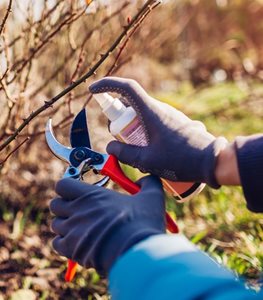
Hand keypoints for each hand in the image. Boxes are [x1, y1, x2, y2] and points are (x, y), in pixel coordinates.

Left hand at [49, 175, 165, 274]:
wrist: (136, 253)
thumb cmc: (142, 223)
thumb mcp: (152, 197)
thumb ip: (149, 182)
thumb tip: (147, 179)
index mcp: (92, 195)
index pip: (62, 185)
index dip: (67, 187)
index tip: (76, 191)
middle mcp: (78, 210)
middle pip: (55, 204)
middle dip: (64, 206)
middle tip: (79, 210)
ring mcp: (72, 230)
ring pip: (56, 224)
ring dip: (65, 225)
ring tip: (81, 228)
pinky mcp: (72, 249)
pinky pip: (57, 243)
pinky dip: (64, 243)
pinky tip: (79, 243)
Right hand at [90, 77, 227, 187]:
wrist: (212, 161)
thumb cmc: (180, 160)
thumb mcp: (147, 161)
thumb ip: (124, 154)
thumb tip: (110, 147)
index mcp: (151, 112)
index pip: (126, 88)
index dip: (107, 85)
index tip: (93, 90)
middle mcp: (160, 108)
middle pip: (131, 103)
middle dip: (118, 117)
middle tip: (117, 138)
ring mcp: (169, 114)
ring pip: (142, 114)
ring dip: (132, 127)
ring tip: (135, 151)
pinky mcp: (175, 122)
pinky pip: (154, 121)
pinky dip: (144, 131)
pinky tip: (150, 152)